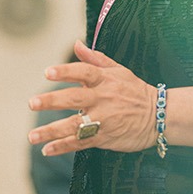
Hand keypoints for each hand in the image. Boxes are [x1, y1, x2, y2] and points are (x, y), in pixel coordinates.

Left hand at [27, 40, 156, 155]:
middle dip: (52, 101)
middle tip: (32, 103)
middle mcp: (103, 99)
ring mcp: (104, 119)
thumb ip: (95, 59)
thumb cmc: (136, 91)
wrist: (159, 116)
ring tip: (32, 136)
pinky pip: (81, 143)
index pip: (84, 72)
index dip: (66, 71)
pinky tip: (47, 149)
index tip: (48, 72)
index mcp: (105, 80)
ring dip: (52, 131)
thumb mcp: (119, 70)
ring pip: (75, 125)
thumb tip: (77, 44)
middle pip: (75, 99)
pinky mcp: (105, 137)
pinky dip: (63, 146)